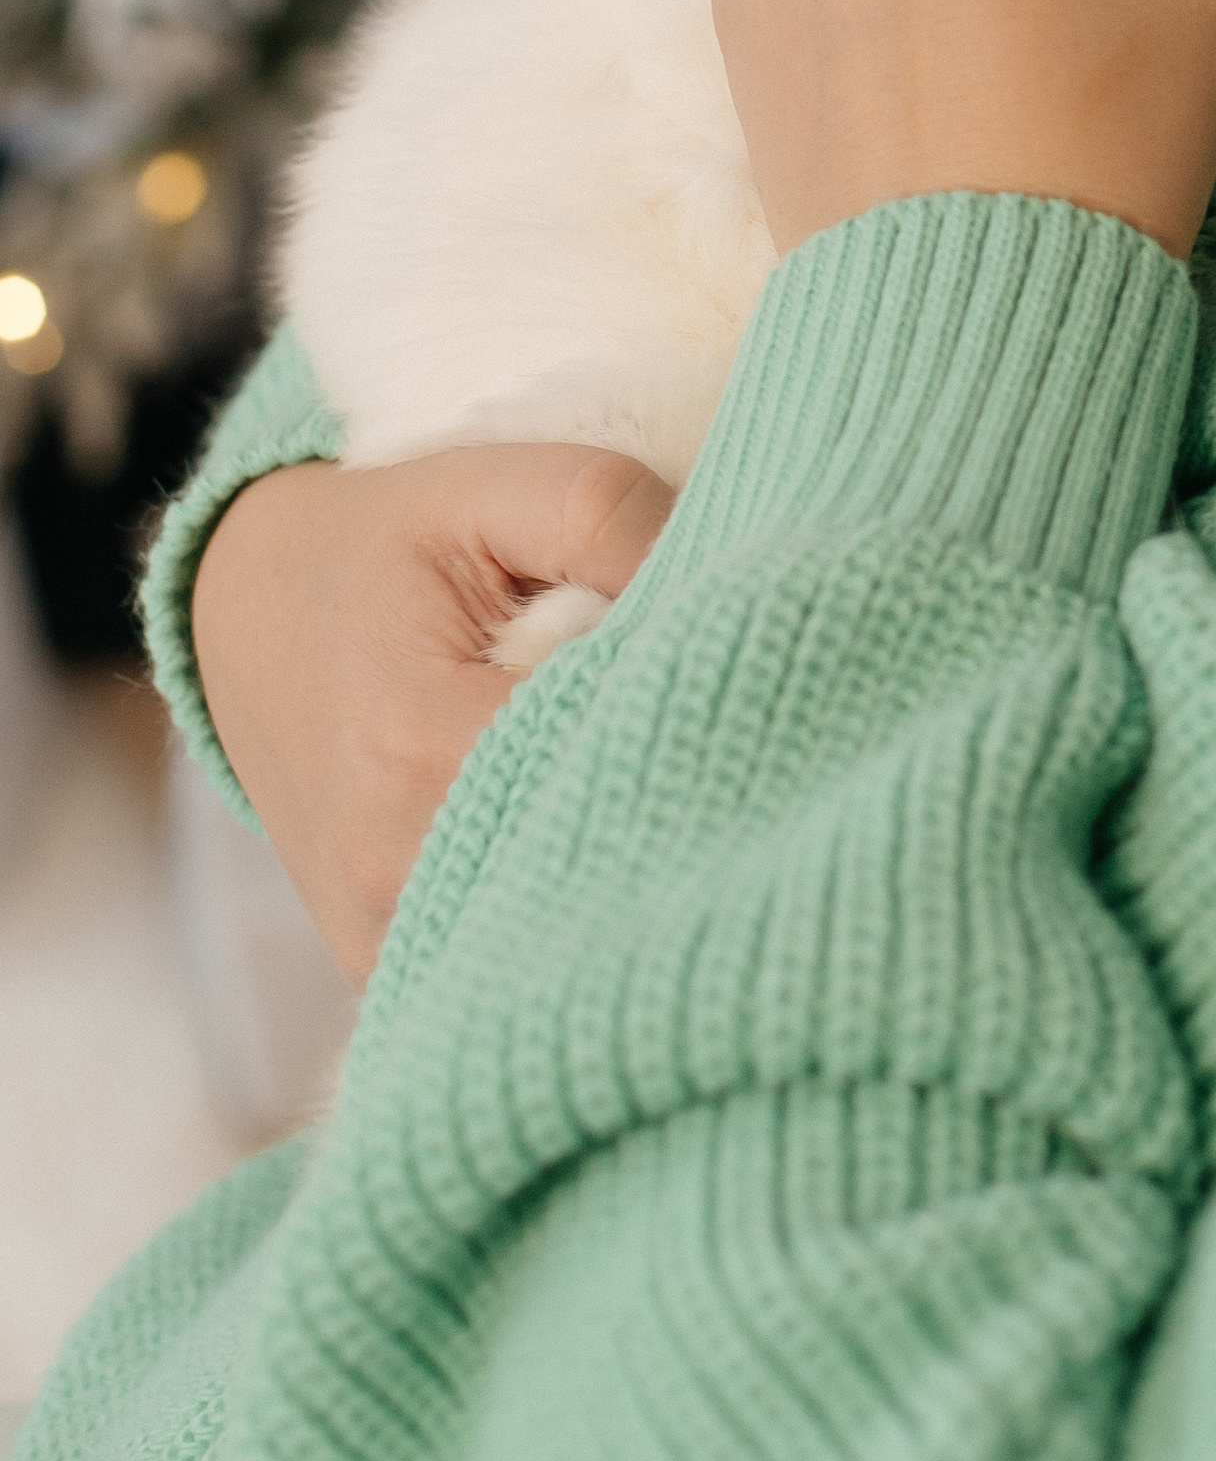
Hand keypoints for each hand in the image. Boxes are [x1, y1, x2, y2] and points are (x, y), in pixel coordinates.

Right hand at [191, 445, 672, 982]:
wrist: (250, 611)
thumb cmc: (388, 546)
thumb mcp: (493, 489)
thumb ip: (607, 518)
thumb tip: (720, 593)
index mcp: (420, 744)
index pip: (616, 757)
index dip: (686, 710)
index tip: (711, 670)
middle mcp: (393, 869)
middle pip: (599, 859)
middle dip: (665, 792)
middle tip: (683, 722)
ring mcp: (380, 940)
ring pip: (560, 928)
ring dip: (615, 858)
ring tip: (621, 768)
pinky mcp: (378, 972)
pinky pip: (506, 962)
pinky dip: (558, 908)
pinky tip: (572, 832)